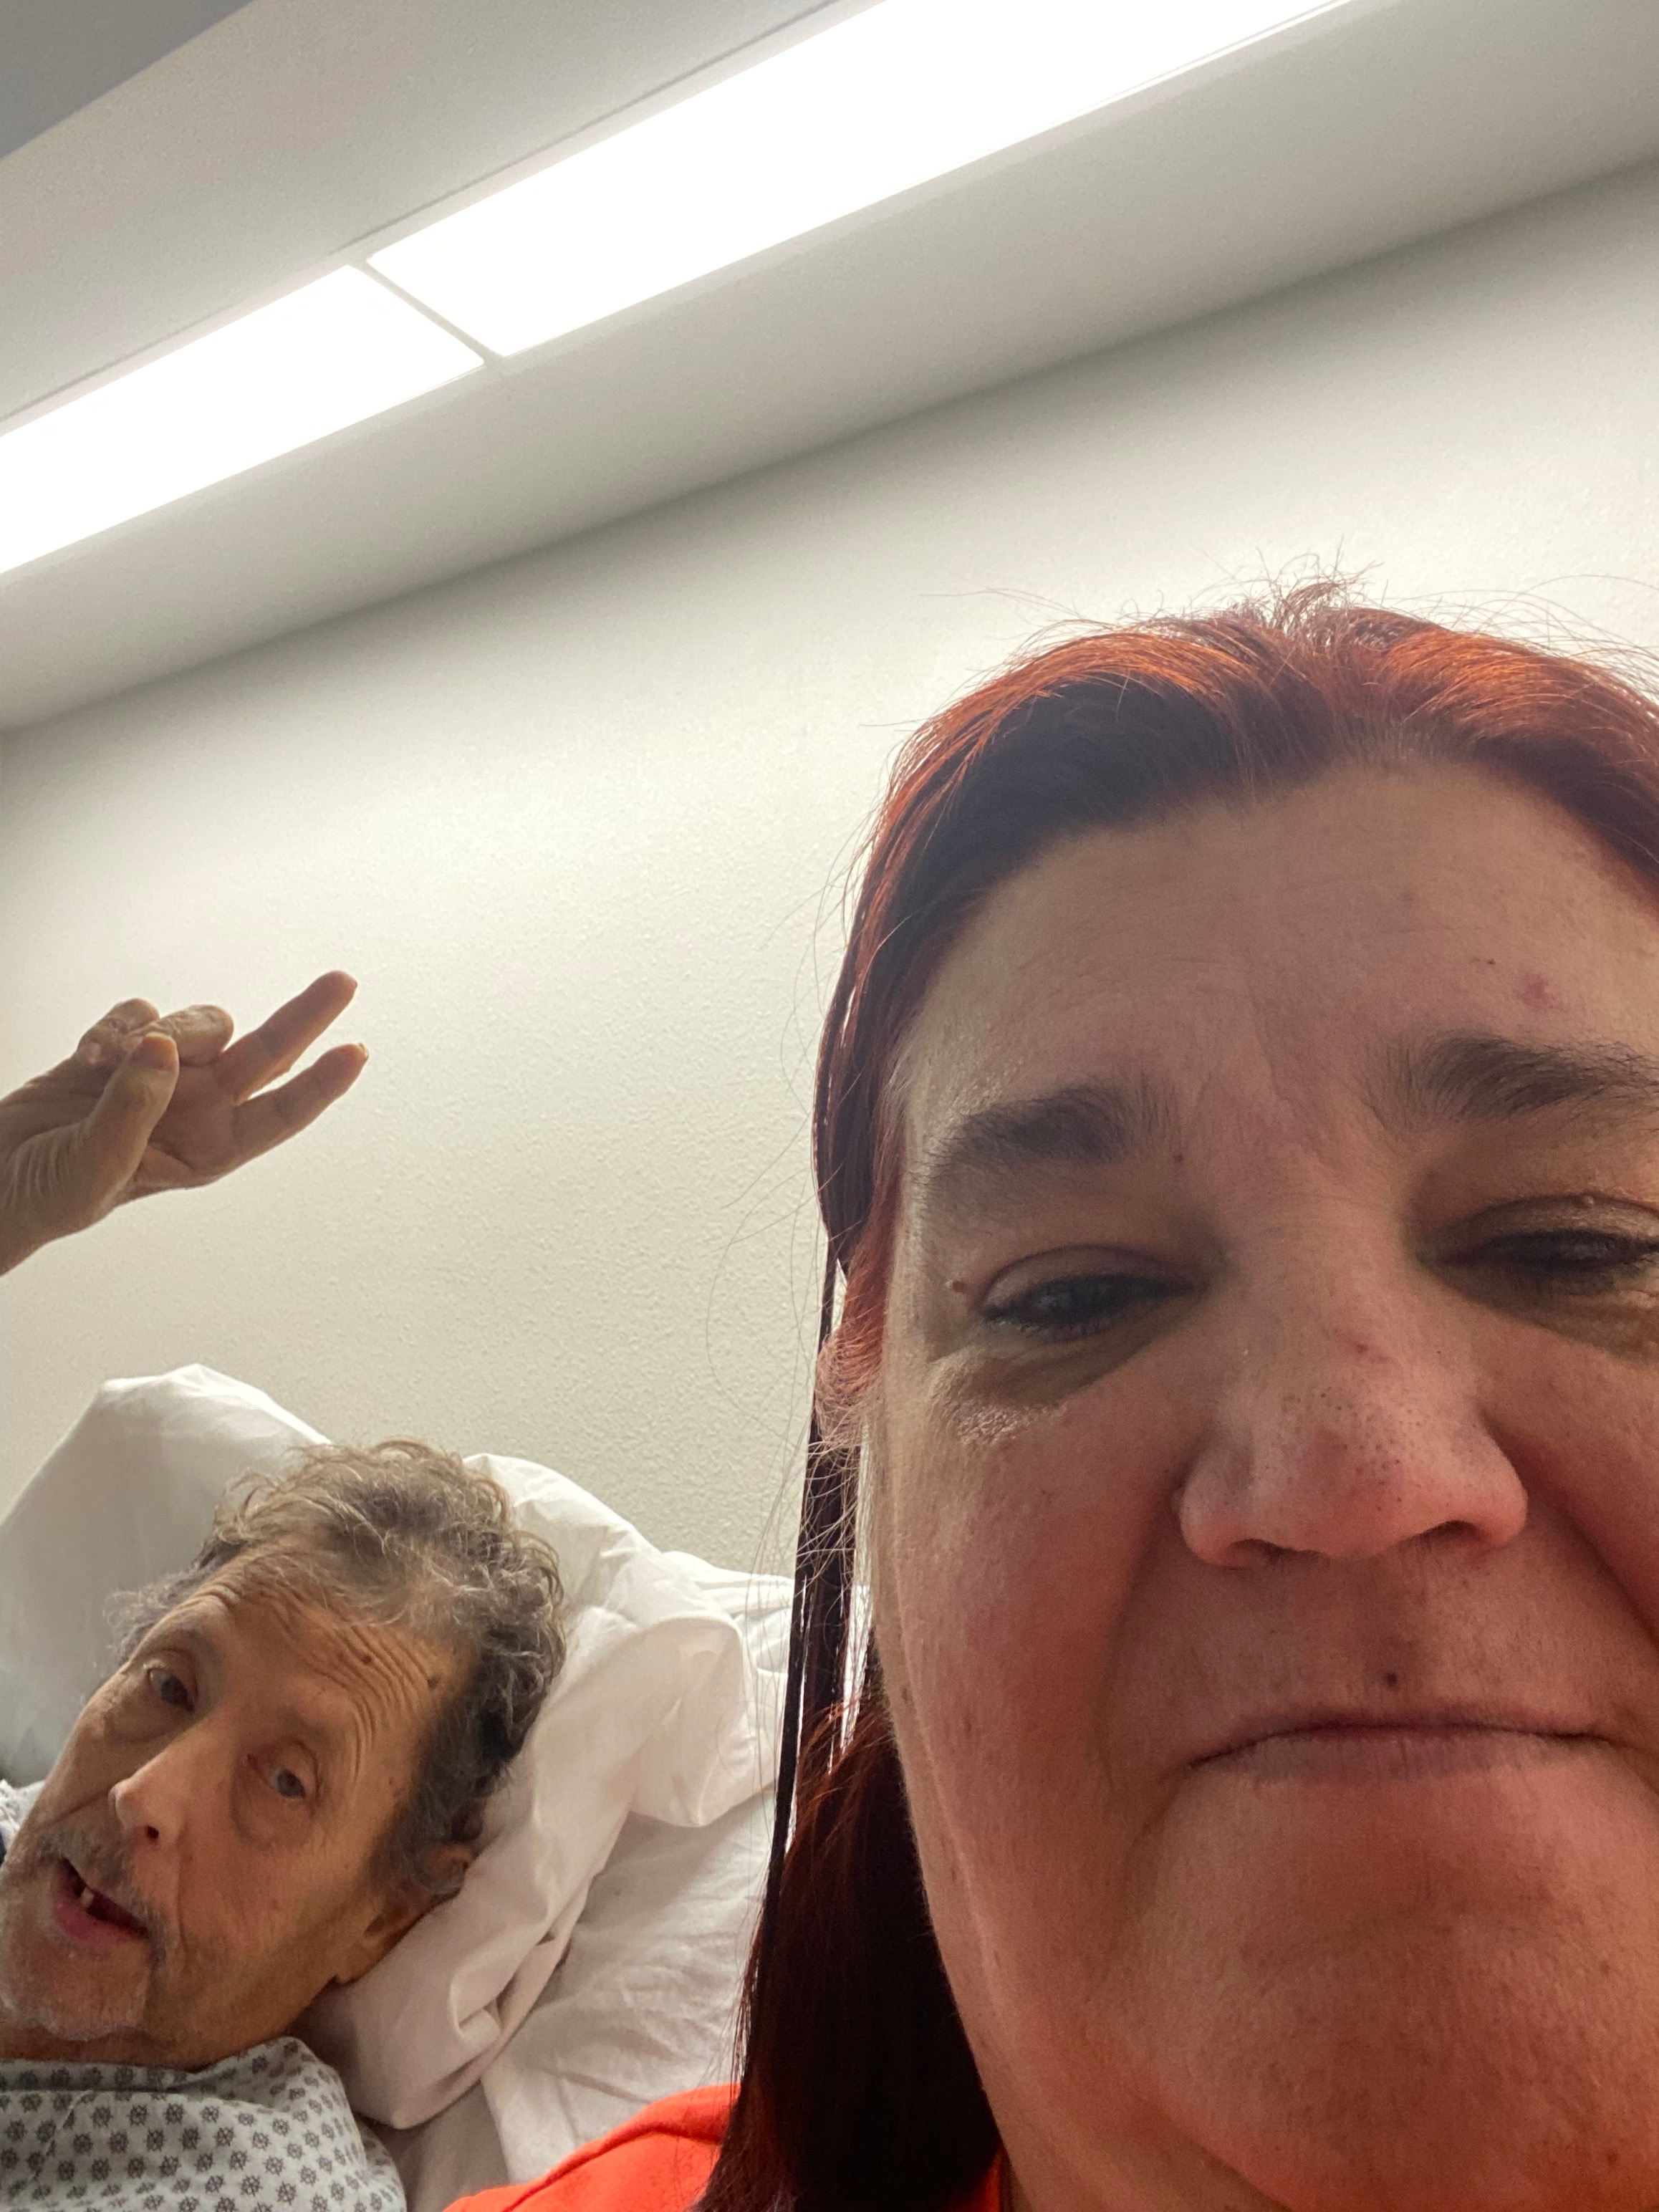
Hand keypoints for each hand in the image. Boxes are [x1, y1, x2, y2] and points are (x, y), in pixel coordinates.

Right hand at [0, 972, 366, 1275]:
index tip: (357, 1053)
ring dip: (158, 1032)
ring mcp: (163, 1076)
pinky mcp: (123, 1050)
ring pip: (198, 1024)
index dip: (320, 1085)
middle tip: (343, 982)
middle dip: (303, 1016)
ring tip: (104, 1064)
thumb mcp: (94, 1167)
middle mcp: (197, 1109)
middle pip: (266, 1053)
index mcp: (207, 1150)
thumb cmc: (50, 1195)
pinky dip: (113, 1026)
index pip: (277, 1113)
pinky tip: (84, 1057)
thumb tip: (166, 1051)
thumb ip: (133, 1110)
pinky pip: (139, 1013)